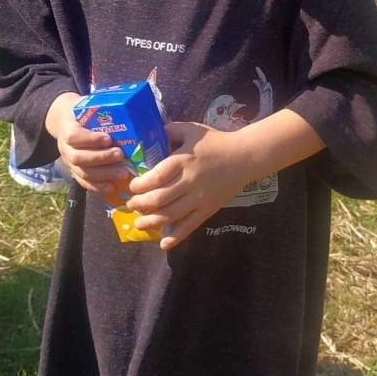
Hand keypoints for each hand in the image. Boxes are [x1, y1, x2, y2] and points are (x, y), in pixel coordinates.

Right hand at [47, 96, 129, 196]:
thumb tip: (130, 105)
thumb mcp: (88, 105)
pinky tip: (112, 187)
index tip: (108, 138)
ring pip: (82, 172)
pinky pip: (84, 182)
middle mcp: (64, 147)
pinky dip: (97, 186)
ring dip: (103, 174)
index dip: (90, 139)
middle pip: (78, 157)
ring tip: (123, 173)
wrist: (66, 121)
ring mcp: (68, 162)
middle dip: (101, 158)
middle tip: (120, 155)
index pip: (73, 136)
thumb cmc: (84, 113)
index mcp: (67, 127)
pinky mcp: (74, 172)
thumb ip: (103, 108)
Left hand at [125, 121, 252, 249]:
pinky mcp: (208, 209)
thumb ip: (171, 130)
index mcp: (183, 160)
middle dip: (140, 204)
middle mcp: (189, 181)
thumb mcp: (192, 130)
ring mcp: (199, 198)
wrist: (245, 157)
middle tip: (131, 205)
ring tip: (139, 223)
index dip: (139, 185)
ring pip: (171, 215)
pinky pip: (190, 226)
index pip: (156, 177)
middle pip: (159, 198)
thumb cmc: (217, 142)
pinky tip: (163, 245)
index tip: (132, 187)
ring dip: (151, 222)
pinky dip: (176, 237)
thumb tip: (151, 135)